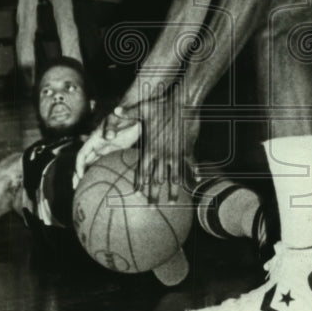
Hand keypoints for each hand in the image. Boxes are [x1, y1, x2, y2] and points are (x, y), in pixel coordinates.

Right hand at [73, 105, 142, 185]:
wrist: (136, 115)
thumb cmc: (125, 115)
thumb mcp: (117, 119)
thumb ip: (112, 126)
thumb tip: (108, 136)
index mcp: (95, 138)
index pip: (82, 155)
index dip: (79, 166)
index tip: (79, 177)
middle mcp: (98, 145)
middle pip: (85, 162)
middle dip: (79, 175)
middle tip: (76, 189)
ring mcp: (106, 149)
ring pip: (93, 165)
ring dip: (88, 176)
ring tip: (85, 189)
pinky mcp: (115, 152)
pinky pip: (104, 164)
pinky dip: (100, 173)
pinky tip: (101, 182)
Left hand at [136, 87, 198, 203]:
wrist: (183, 102)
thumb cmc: (162, 104)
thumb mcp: (142, 108)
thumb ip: (128, 112)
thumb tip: (115, 111)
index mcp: (150, 147)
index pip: (142, 169)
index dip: (139, 183)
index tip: (137, 195)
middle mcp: (162, 153)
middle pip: (156, 179)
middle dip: (153, 194)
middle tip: (151, 208)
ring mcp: (176, 153)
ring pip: (174, 176)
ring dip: (173, 191)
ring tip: (172, 203)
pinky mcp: (187, 149)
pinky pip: (190, 165)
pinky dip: (193, 174)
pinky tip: (196, 183)